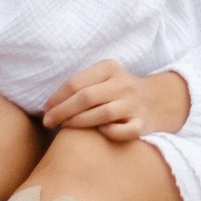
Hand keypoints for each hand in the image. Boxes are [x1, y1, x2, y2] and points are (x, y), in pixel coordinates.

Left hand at [42, 59, 189, 144]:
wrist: (155, 100)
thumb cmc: (116, 92)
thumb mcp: (101, 78)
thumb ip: (80, 86)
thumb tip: (48, 106)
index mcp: (109, 68)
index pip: (76, 83)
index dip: (57, 98)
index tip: (45, 110)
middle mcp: (123, 83)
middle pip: (87, 97)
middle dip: (62, 111)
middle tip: (48, 122)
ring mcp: (134, 103)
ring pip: (104, 113)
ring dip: (80, 122)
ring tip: (65, 128)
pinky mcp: (142, 122)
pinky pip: (126, 130)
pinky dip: (112, 132)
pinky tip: (101, 133)